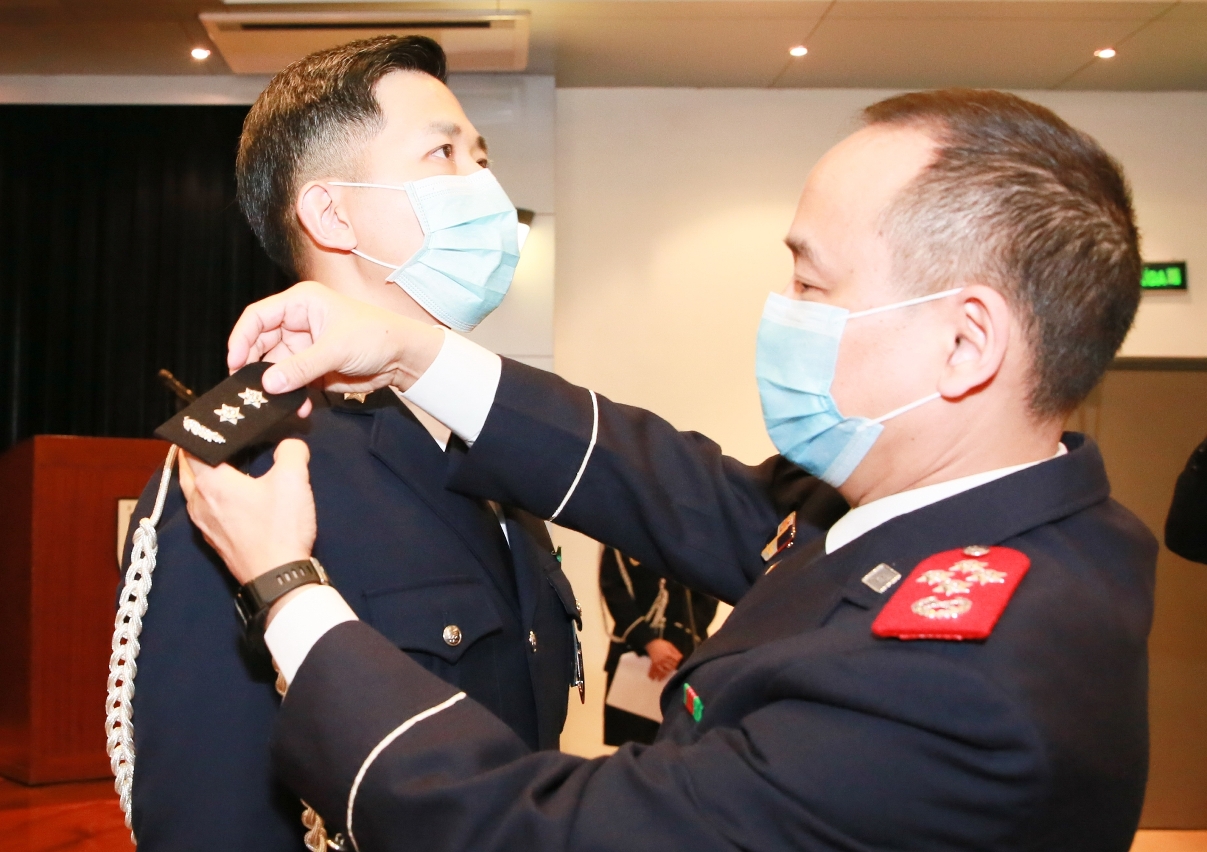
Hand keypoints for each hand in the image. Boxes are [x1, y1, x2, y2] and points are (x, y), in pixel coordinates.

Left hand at [177, 440, 316, 586]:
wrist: (277, 578)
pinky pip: (204, 510)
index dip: (198, 432)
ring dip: (201, 477)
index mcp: (210, 483)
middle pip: (187, 471)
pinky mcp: (215, 541)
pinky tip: (232, 497)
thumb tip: (290, 444)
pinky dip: (211, 497)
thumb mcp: (293, 480)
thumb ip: (291, 451)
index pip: (190, 448)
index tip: (209, 422)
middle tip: (214, 441)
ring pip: (193, 492)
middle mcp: (199, 503)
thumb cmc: (279, 528)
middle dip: (196, 454)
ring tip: (222, 465)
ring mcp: (204, 525)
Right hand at [227, 281, 445, 399]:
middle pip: (260, 344)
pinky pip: (291, 383)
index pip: (257, 317)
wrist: (403, 357)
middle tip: (249, 391)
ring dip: (275, 387)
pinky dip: (292, 396)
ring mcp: (303, 348)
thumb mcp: (336, 348)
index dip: (241, 339)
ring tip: (276, 402)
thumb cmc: (376, 336)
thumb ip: (301, 367)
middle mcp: (297, 323)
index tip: (234, 363)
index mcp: (300, 303)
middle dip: (254, 368)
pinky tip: (300, 407)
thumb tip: (268, 383)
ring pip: (274, 368)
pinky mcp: (312, 370)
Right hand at [644, 638, 683, 679]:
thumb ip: (675, 652)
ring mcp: (657, 662)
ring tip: (659, 680)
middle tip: (671, 674)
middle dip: (669, 671)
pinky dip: (651, 674)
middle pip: (668, 668)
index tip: (677, 666)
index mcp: (668, 655)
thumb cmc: (662, 644)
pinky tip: (651, 678)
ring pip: (660, 671)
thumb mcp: (670, 646)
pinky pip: (652, 669)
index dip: (676, 664)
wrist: (652, 642)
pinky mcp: (653, 662)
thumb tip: (681, 657)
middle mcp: (663, 659)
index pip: (674, 662)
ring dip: (660, 676)